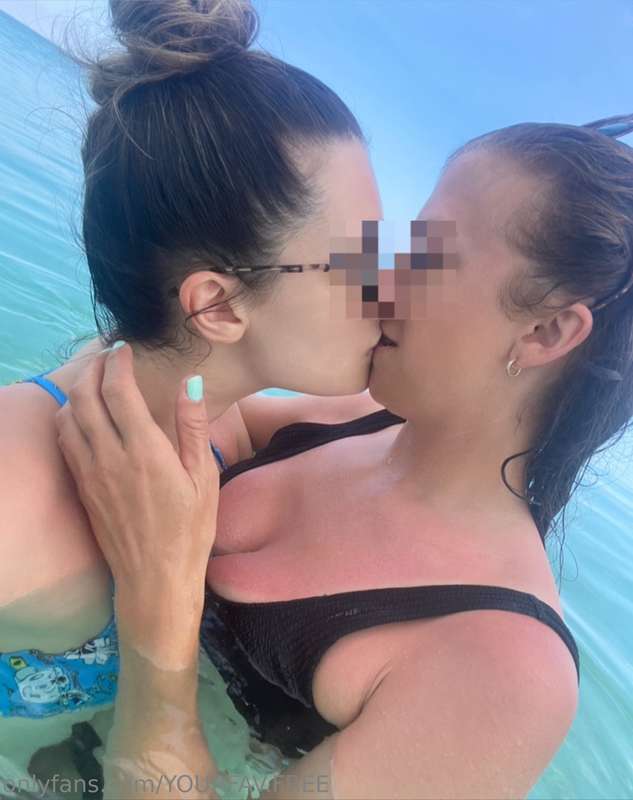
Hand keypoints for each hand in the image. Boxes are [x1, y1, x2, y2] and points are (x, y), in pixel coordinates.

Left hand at [55, 343, 219, 660]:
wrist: (154, 580)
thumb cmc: (190, 530)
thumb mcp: (205, 478)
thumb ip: (194, 427)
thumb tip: (190, 381)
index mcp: (145, 451)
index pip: (119, 391)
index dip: (118, 363)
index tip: (124, 348)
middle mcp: (109, 457)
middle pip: (85, 398)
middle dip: (92, 368)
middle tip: (107, 355)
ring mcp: (89, 473)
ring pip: (68, 417)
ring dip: (77, 391)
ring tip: (95, 380)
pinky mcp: (82, 488)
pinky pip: (65, 441)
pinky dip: (70, 417)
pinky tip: (84, 415)